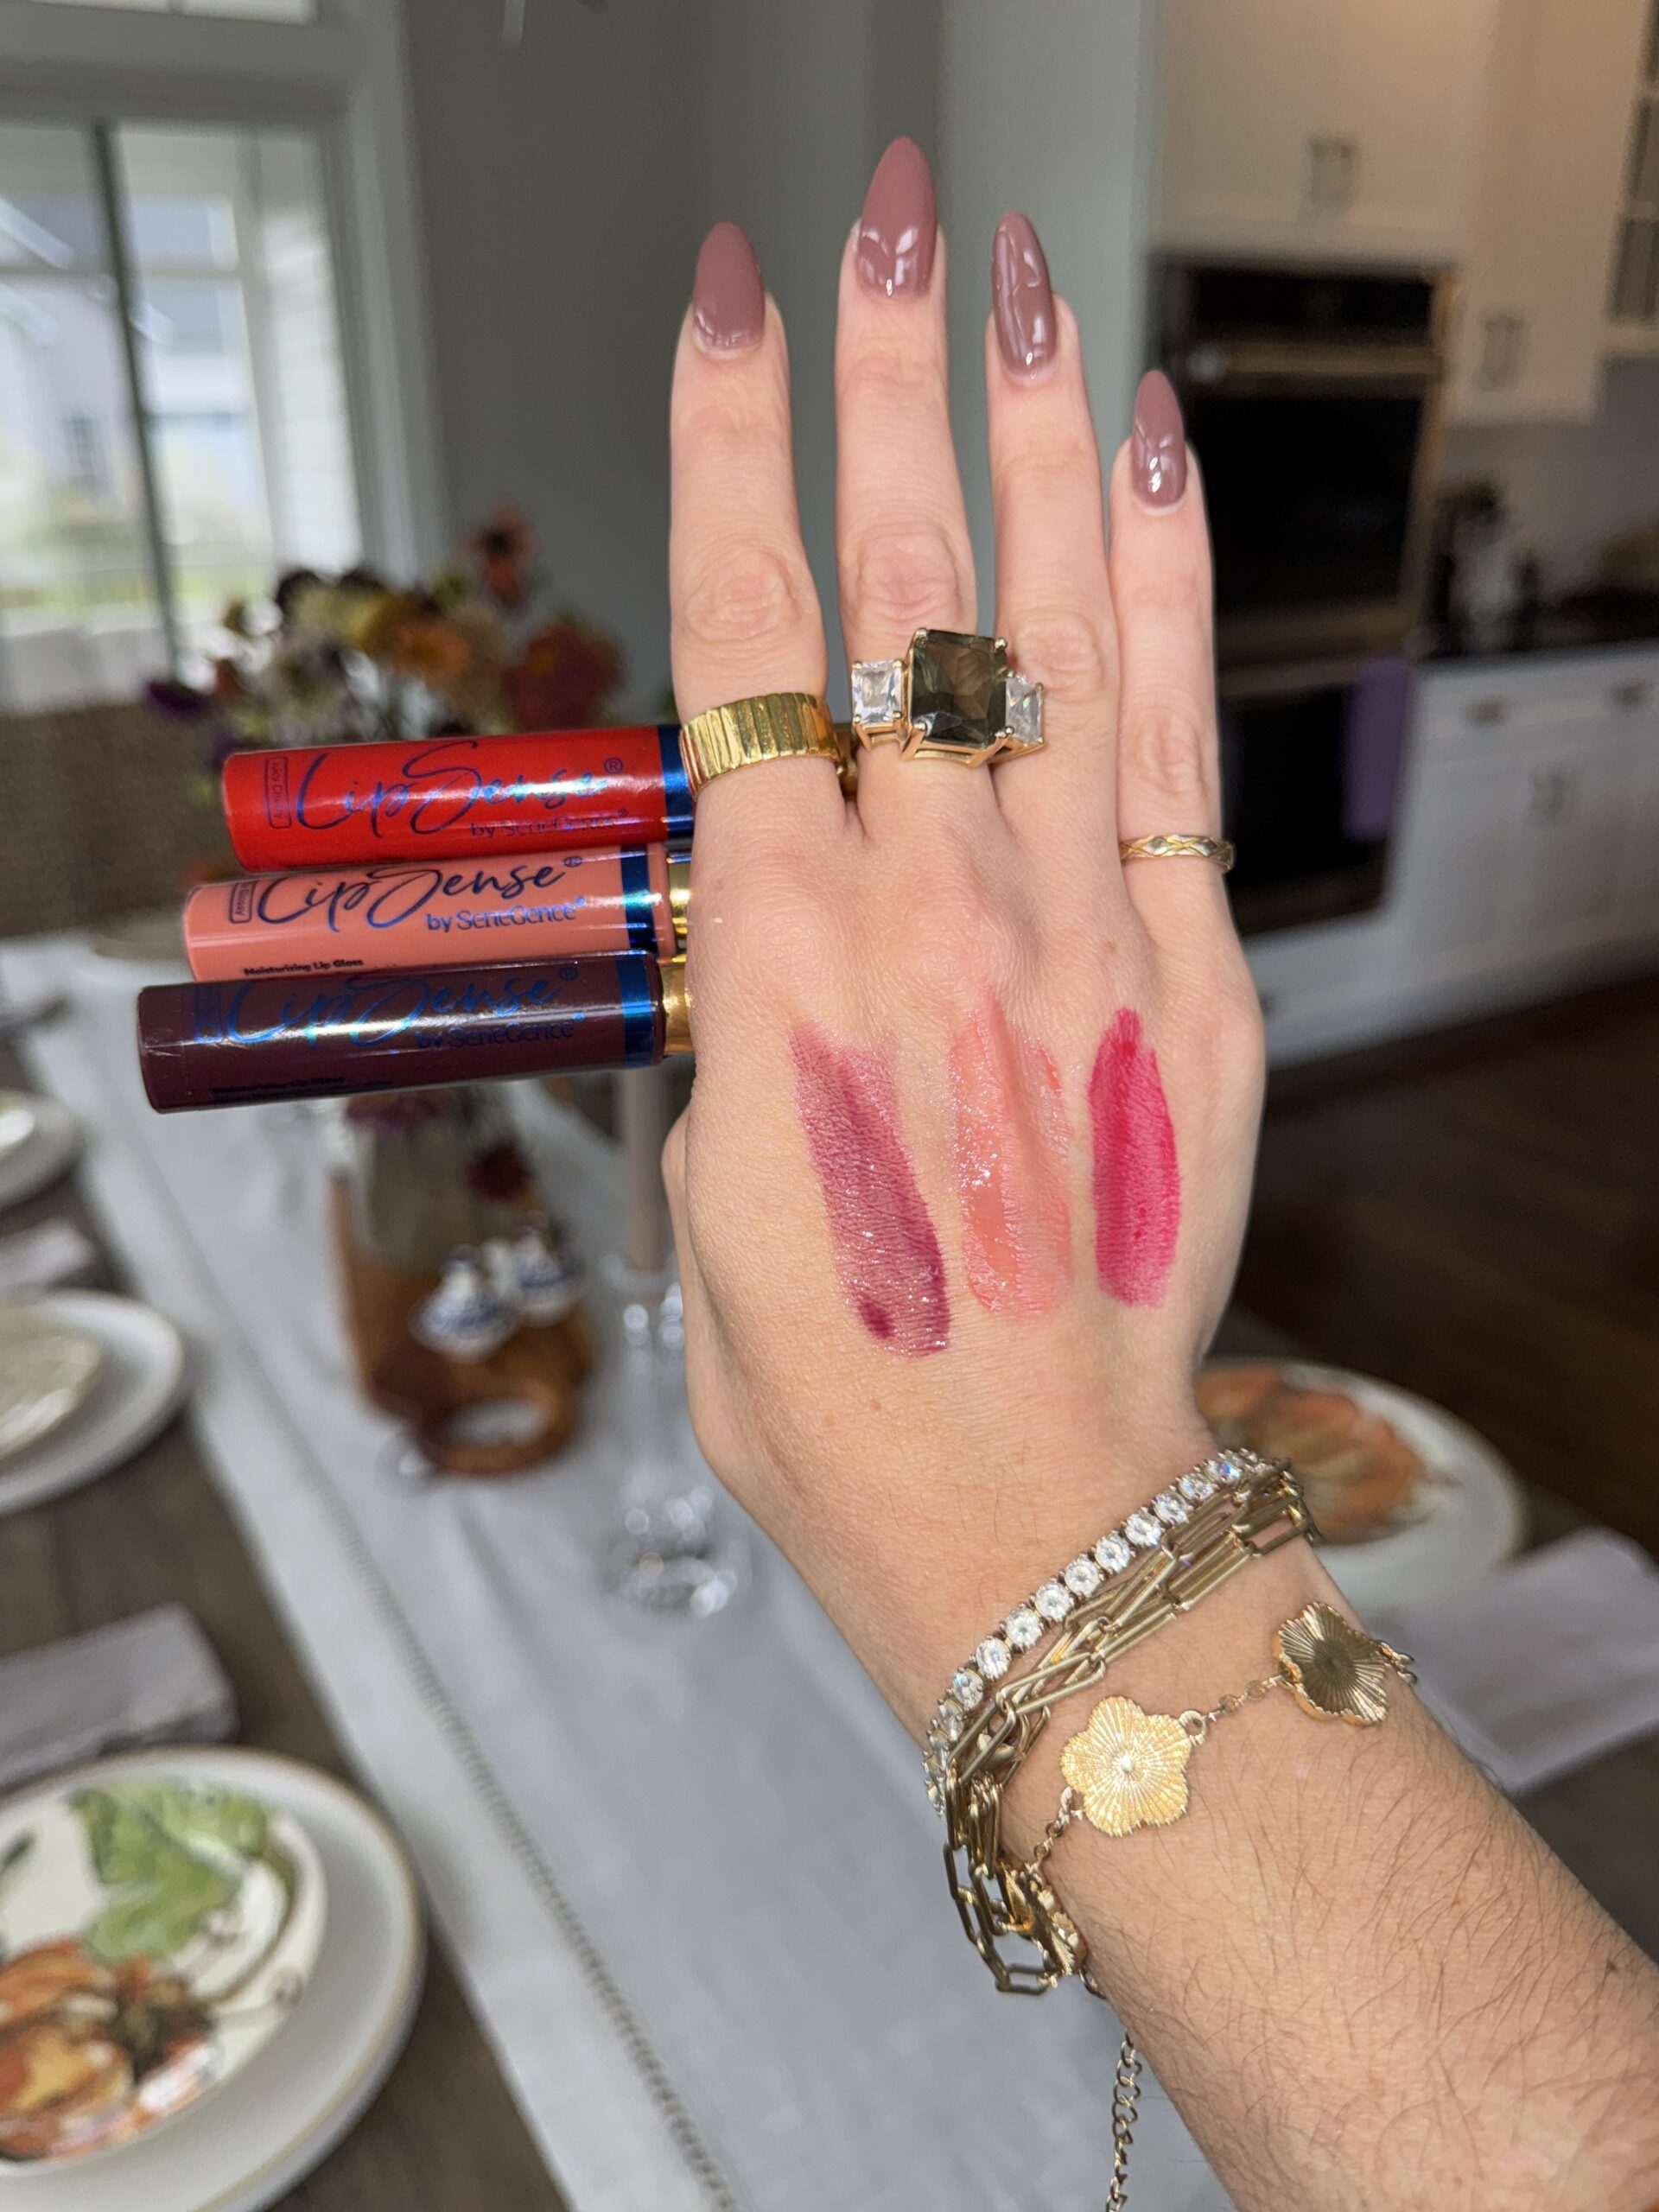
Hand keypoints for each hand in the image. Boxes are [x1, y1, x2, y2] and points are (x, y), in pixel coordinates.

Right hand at [663, 146, 1262, 1727]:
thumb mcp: (702, 1207)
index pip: (741, 645)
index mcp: (773, 969)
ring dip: (1034, 445)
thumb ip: (729, 1027)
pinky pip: (1177, 752)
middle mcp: (928, 917)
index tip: (731, 308)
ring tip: (1027, 288)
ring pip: (1054, 636)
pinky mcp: (1190, 989)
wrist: (1030, 1527)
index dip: (732, 452)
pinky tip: (1153, 472)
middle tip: (894, 224)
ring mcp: (1077, 940)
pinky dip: (1168, 598)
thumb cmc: (843, 1402)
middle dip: (890, 383)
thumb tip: (762, 927)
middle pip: (903, 594)